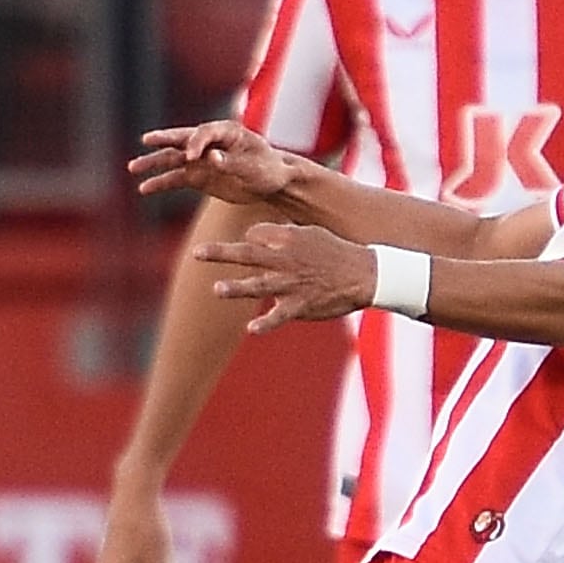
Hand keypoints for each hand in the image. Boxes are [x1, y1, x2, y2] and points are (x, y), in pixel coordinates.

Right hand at [126, 120, 319, 208]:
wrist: (273, 182)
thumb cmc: (268, 168)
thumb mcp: (253, 167)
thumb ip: (231, 162)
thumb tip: (210, 159)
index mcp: (226, 132)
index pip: (204, 133)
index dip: (196, 143)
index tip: (192, 158)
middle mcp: (209, 143)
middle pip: (181, 139)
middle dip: (163, 140)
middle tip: (146, 140)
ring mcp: (201, 160)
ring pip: (173, 159)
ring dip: (154, 163)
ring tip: (133, 168)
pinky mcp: (199, 177)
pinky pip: (176, 179)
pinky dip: (161, 183)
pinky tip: (145, 188)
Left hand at [196, 219, 372, 332]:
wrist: (366, 274)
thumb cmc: (336, 252)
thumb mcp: (310, 233)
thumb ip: (281, 233)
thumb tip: (253, 233)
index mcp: (289, 238)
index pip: (255, 235)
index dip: (250, 239)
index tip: (253, 244)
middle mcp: (286, 260)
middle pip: (248, 254)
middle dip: (221, 253)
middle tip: (196, 252)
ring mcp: (292, 284)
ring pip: (259, 285)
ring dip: (237, 288)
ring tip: (217, 289)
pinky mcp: (301, 305)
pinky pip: (280, 316)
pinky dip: (266, 323)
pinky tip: (251, 329)